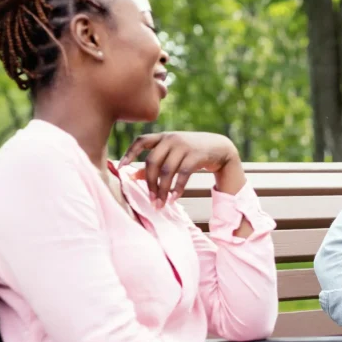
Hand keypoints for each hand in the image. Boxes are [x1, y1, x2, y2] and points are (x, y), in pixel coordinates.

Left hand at [120, 131, 238, 202]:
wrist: (220, 148)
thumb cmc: (192, 152)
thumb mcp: (172, 154)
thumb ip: (155, 163)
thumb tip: (132, 176)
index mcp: (162, 137)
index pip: (141, 141)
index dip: (130, 153)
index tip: (121, 168)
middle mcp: (171, 139)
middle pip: (152, 162)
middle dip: (150, 183)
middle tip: (151, 201)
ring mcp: (184, 146)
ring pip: (166, 171)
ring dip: (163, 190)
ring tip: (161, 204)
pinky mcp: (196, 155)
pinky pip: (182, 174)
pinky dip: (177, 188)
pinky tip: (174, 199)